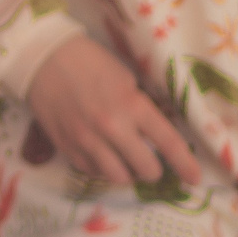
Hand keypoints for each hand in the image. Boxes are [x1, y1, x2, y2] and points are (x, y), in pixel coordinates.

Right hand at [25, 36, 201, 188]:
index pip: (168, 143)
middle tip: (150, 162)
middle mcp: (112, 128)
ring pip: (120, 178)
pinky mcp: (67, 148)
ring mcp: (87, 141)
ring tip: (126, 161)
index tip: (195, 178)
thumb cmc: (89, 61)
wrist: (42, 59)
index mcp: (132, 105)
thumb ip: (141, 106)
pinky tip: (102, 155)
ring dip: (128, 173)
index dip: (186, 165)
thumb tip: (156, 132)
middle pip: (147, 169)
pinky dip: (102, 168)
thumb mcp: (125, 78)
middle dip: (153, 169)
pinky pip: (93, 172)